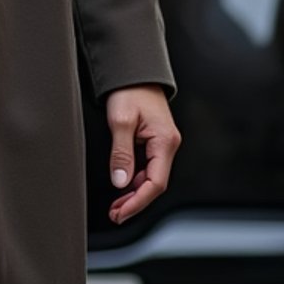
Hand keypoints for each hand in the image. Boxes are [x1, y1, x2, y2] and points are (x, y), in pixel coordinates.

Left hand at [104, 85, 179, 224]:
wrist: (133, 71)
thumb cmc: (130, 90)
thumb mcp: (120, 121)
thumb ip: (121, 153)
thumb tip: (120, 182)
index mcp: (165, 141)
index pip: (155, 183)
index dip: (138, 202)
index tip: (121, 212)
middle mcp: (168, 145)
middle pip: (154, 183)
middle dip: (135, 201)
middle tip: (115, 213)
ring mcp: (162, 143)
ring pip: (151, 177)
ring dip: (134, 192)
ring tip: (116, 204)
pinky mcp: (155, 140)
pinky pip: (147, 166)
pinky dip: (135, 179)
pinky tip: (123, 186)